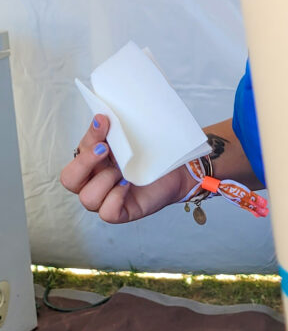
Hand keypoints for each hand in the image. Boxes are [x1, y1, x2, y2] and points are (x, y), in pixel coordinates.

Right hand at [60, 116, 187, 222]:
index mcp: (91, 162)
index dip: (88, 138)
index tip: (104, 121)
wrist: (176, 170)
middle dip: (85, 162)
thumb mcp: (129, 140)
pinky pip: (107, 212)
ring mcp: (104, 199)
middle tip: (105, 149)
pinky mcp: (120, 212)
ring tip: (123, 171)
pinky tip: (128, 185)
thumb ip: (111, 132)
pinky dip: (116, 197)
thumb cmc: (149, 154)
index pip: (77, 153)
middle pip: (69, 179)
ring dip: (105, 180)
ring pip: (87, 198)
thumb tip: (101, 118)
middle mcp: (93, 182)